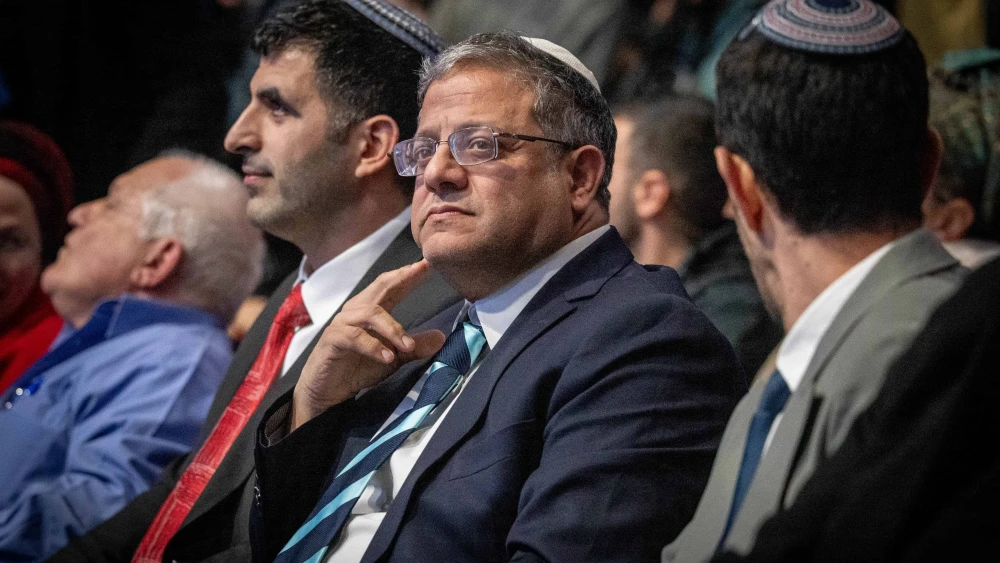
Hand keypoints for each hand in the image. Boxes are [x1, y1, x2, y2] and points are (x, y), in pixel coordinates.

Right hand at [291, 260, 446, 429]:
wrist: (327, 391)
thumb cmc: (357, 368)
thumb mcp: (393, 358)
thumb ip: (415, 347)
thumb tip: (441, 337)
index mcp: (371, 311)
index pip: (391, 287)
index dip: (408, 275)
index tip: (426, 264)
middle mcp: (356, 311)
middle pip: (379, 287)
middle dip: (400, 278)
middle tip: (418, 270)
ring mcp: (343, 323)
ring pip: (371, 313)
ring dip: (392, 329)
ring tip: (408, 346)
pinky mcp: (333, 339)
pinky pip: (355, 337)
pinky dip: (373, 346)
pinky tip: (388, 357)